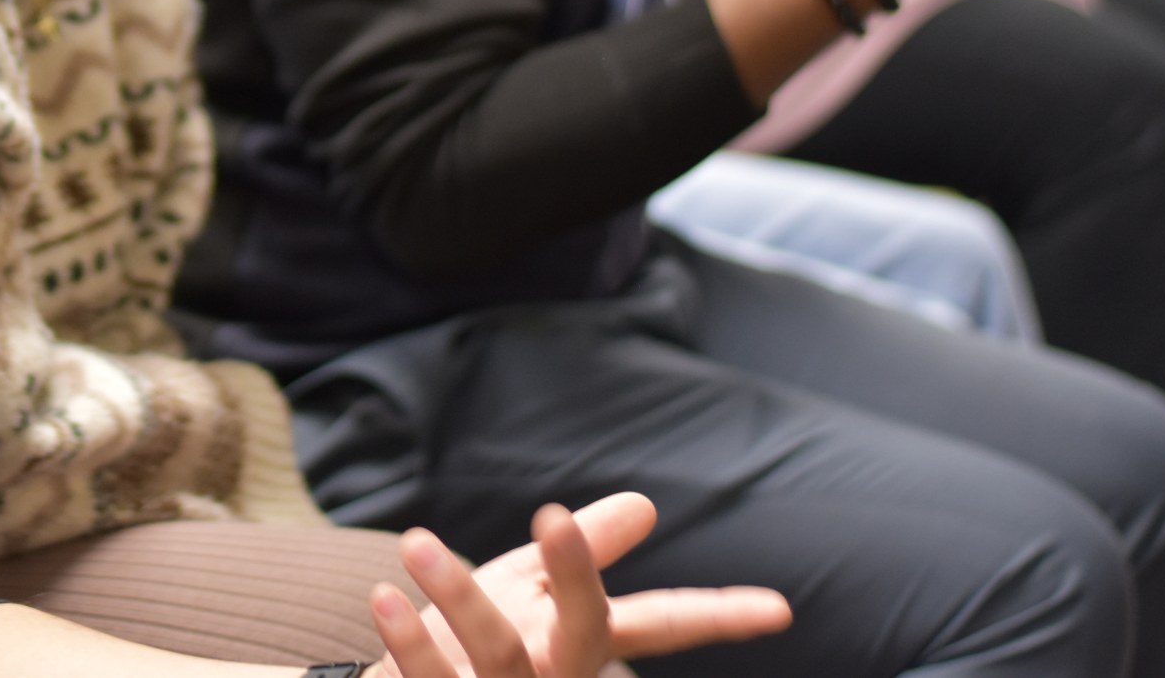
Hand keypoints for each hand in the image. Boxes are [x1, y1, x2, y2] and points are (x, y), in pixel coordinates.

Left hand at [367, 495, 791, 677]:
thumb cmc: (480, 643)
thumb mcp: (528, 591)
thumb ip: (580, 554)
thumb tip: (646, 505)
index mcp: (580, 642)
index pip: (660, 623)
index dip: (719, 616)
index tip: (781, 609)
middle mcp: (553, 676)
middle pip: (584, 632)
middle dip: (573, 576)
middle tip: (551, 513)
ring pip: (495, 656)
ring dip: (455, 593)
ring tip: (415, 542)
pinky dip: (406, 642)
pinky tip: (384, 597)